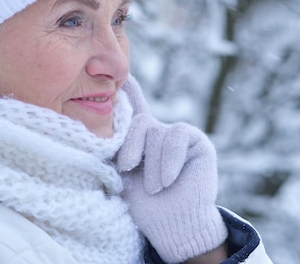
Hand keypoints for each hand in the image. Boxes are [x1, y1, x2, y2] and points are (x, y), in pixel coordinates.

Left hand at [117, 77, 227, 263]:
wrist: (172, 225)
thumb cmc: (145, 205)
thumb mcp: (122, 174)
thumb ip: (116, 147)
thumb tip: (103, 117)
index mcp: (140, 140)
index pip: (135, 110)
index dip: (130, 91)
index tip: (123, 73)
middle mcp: (159, 132)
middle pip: (139, 123)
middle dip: (130, 147)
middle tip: (128, 169)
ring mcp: (178, 135)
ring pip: (156, 133)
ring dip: (152, 164)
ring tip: (155, 187)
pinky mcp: (196, 141)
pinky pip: (176, 136)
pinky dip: (168, 160)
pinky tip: (167, 179)